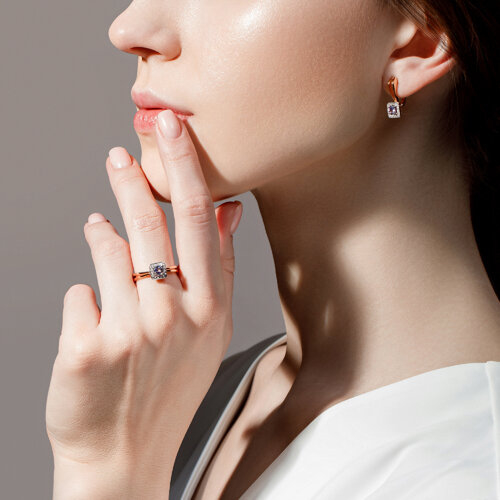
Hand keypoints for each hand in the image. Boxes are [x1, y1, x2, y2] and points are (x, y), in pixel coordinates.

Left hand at [45, 110, 242, 490]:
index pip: (200, 220)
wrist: (126, 454)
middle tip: (119, 156)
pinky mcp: (86, 347)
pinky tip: (94, 315)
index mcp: (208, 307)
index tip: (173, 130)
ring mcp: (130, 331)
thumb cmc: (170, 388)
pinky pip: (79, 294)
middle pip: (150, 223)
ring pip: (107, 250)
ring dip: (102, 238)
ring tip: (102, 236)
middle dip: (132, 178)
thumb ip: (221, 266)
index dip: (185, 168)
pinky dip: (84, 298)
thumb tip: (229, 211)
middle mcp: (174, 315)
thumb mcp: (210, 330)